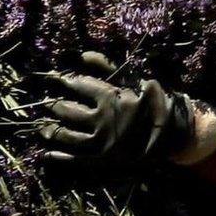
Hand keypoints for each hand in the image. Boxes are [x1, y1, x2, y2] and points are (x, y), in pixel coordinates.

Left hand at [40, 52, 195, 165]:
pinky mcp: (102, 160)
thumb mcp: (134, 79)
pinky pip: (74, 159)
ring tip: (42, 127)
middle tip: (47, 102)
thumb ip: (107, 67)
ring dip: (51, 130)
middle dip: (54, 105)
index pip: (77, 85)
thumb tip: (82, 55)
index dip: (63, 80)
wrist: (173, 134)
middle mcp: (101, 120)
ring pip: (66, 135)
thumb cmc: (154, 101)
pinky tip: (47, 153)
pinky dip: (59, 156)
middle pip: (67, 110)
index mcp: (109, 98)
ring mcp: (100, 143)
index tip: (53, 77)